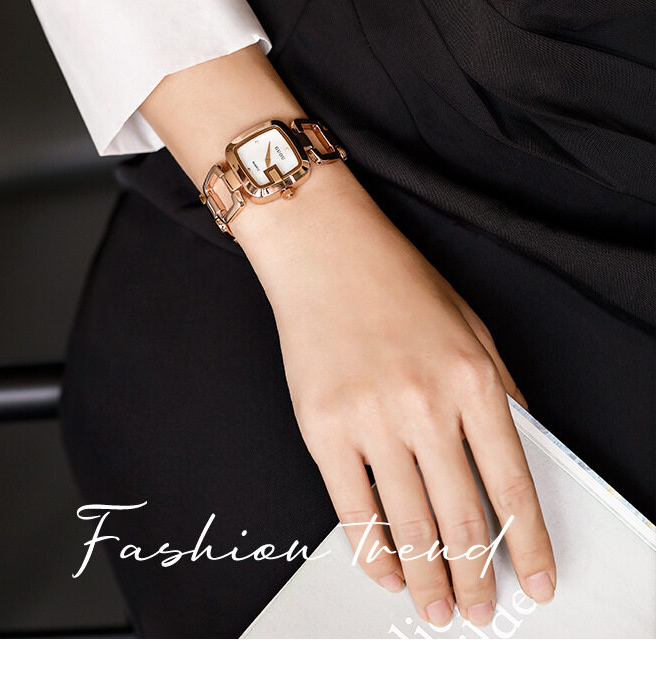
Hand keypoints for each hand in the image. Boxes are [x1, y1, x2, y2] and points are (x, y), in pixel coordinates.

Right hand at [235, 164, 555, 627]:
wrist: (324, 250)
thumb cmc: (397, 284)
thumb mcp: (472, 330)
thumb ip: (499, 396)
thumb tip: (516, 465)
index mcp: (473, 379)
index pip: (512, 485)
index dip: (529, 544)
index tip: (538, 581)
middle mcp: (427, 404)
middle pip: (462, 517)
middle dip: (477, 576)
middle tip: (478, 610)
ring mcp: (371, 418)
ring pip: (409, 524)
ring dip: (428, 577)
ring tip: (438, 609)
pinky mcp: (323, 427)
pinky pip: (352, 510)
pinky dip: (373, 552)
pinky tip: (388, 573)